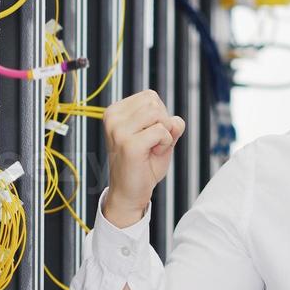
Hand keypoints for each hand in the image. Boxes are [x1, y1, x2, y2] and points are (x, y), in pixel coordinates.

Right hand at [101, 89, 185, 226]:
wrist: (129, 193)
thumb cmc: (142, 166)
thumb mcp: (158, 138)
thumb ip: (169, 123)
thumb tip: (176, 121)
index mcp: (114, 112)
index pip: (150, 96)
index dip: (159, 115)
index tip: (148, 136)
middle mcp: (113, 118)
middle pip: (154, 102)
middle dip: (162, 123)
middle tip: (152, 144)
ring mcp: (119, 131)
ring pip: (159, 114)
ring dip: (165, 133)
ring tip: (152, 148)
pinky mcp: (129, 144)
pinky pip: (162, 131)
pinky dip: (166, 144)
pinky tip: (153, 154)